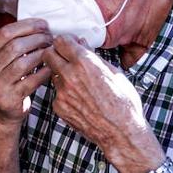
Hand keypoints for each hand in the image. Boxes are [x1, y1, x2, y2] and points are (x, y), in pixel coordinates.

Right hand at [0, 19, 53, 127]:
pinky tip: (50, 68)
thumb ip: (10, 46)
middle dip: (37, 39)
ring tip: (51, 51)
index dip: (26, 26)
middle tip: (49, 38)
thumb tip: (36, 26)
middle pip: (15, 46)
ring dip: (41, 54)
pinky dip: (43, 73)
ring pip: (23, 63)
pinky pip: (31, 81)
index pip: (4, 34)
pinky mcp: (8, 99)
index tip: (42, 25)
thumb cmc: (4, 84)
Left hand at [44, 36, 165, 172]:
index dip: (65, 41)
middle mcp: (69, 76)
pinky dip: (65, 93)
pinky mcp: (59, 107)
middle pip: (48, 55)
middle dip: (55, 54)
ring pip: (53, 75)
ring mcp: (62, 93)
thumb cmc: (123, 102)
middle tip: (65, 58)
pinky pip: (57, 93)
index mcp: (85, 63)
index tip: (69, 44)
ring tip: (79, 83)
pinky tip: (80, 100)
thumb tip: (82, 44)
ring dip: (61, 74)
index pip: (61, 41)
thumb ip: (93, 57)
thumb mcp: (114, 73)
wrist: (121, 132)